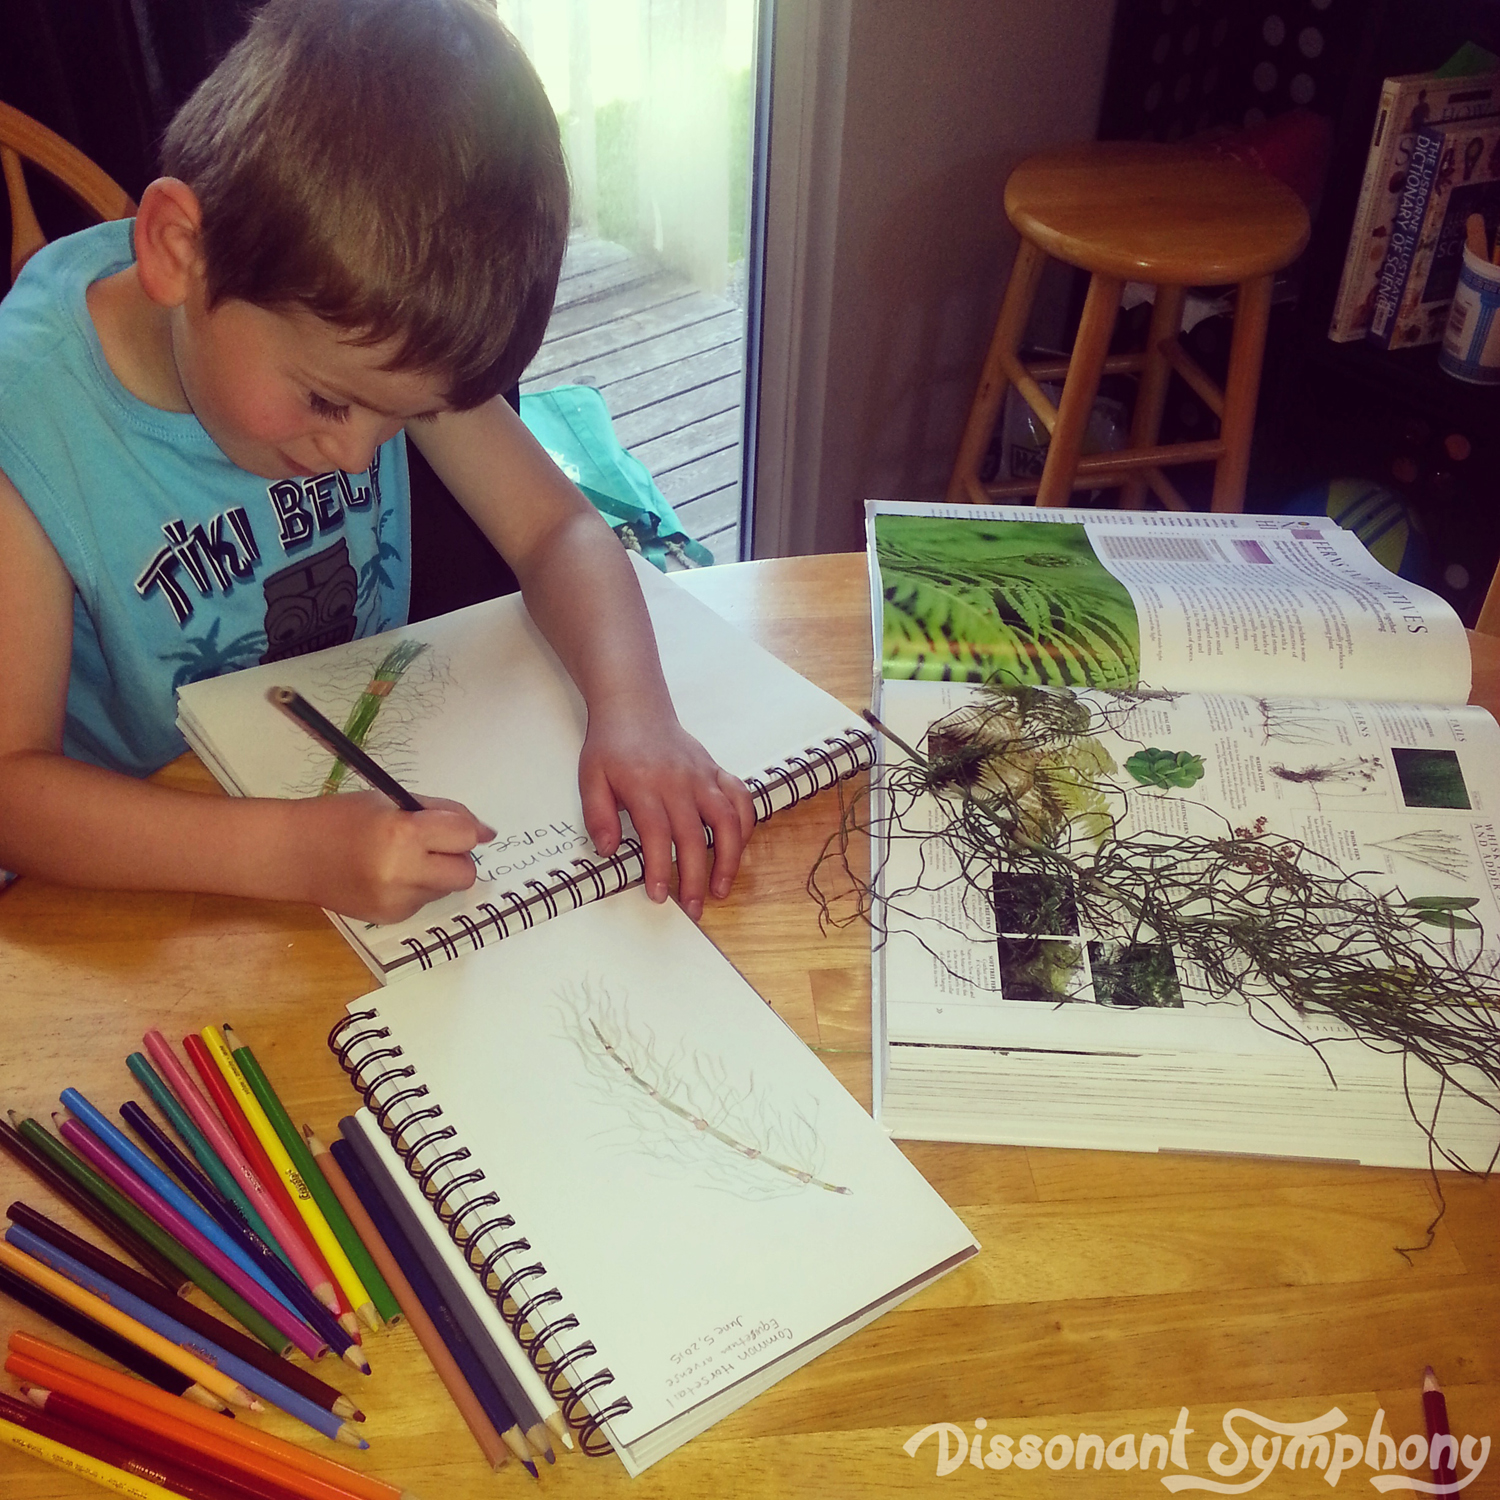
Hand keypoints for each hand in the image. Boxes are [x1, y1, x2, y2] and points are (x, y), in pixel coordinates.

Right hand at [277, 791, 494, 924]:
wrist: (292, 854)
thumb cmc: (340, 818)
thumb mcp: (391, 802)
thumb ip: (440, 813)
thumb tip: (484, 832)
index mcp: (403, 834)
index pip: (465, 837)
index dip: (465, 829)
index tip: (456, 826)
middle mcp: (403, 873)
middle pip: (465, 872)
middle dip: (456, 856)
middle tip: (431, 843)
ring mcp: (396, 901)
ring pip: (446, 889)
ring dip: (437, 872)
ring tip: (402, 858)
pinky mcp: (390, 917)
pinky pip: (424, 901)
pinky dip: (417, 887)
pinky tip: (388, 875)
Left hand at [577, 703, 755, 919]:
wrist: (635, 707)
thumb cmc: (613, 746)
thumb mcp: (590, 778)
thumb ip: (597, 815)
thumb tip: (608, 850)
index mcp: (645, 785)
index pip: (657, 834)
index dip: (661, 868)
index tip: (661, 895)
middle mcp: (679, 782)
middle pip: (694, 834)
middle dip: (696, 876)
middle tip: (694, 907)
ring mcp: (702, 776)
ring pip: (728, 819)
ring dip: (730, 856)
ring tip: (722, 888)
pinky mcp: (716, 771)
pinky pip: (741, 799)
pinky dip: (746, 824)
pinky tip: (739, 848)